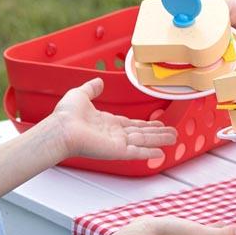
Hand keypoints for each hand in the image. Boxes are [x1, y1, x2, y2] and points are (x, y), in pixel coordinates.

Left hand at [51, 79, 176, 161]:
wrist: (61, 128)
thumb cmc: (66, 115)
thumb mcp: (80, 94)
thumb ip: (92, 88)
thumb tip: (99, 81)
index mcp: (108, 122)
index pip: (132, 124)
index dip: (147, 124)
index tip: (158, 123)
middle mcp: (114, 134)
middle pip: (142, 133)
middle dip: (158, 133)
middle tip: (173, 132)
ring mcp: (116, 143)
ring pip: (144, 141)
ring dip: (159, 140)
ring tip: (174, 138)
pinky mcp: (116, 151)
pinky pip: (137, 151)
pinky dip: (149, 153)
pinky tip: (161, 153)